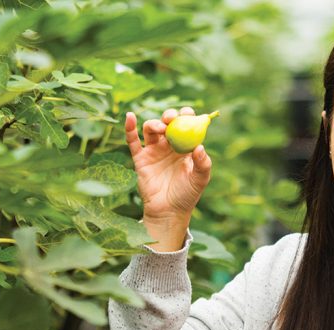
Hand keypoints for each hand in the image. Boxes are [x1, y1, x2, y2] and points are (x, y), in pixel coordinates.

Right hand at [125, 107, 212, 223]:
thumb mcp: (200, 179)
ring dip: (155, 123)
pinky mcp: (141, 159)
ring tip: (161, 129)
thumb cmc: (187, 195)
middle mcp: (170, 146)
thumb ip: (203, 163)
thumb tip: (200, 147)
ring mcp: (154, 151)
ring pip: (151, 129)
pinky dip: (130, 128)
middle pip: (168, 123)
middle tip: (172, 119)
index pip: (187, 126)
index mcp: (186, 147)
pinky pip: (133, 141)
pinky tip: (130, 116)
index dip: (187, 116)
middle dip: (170, 116)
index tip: (188, 114)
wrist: (168, 211)